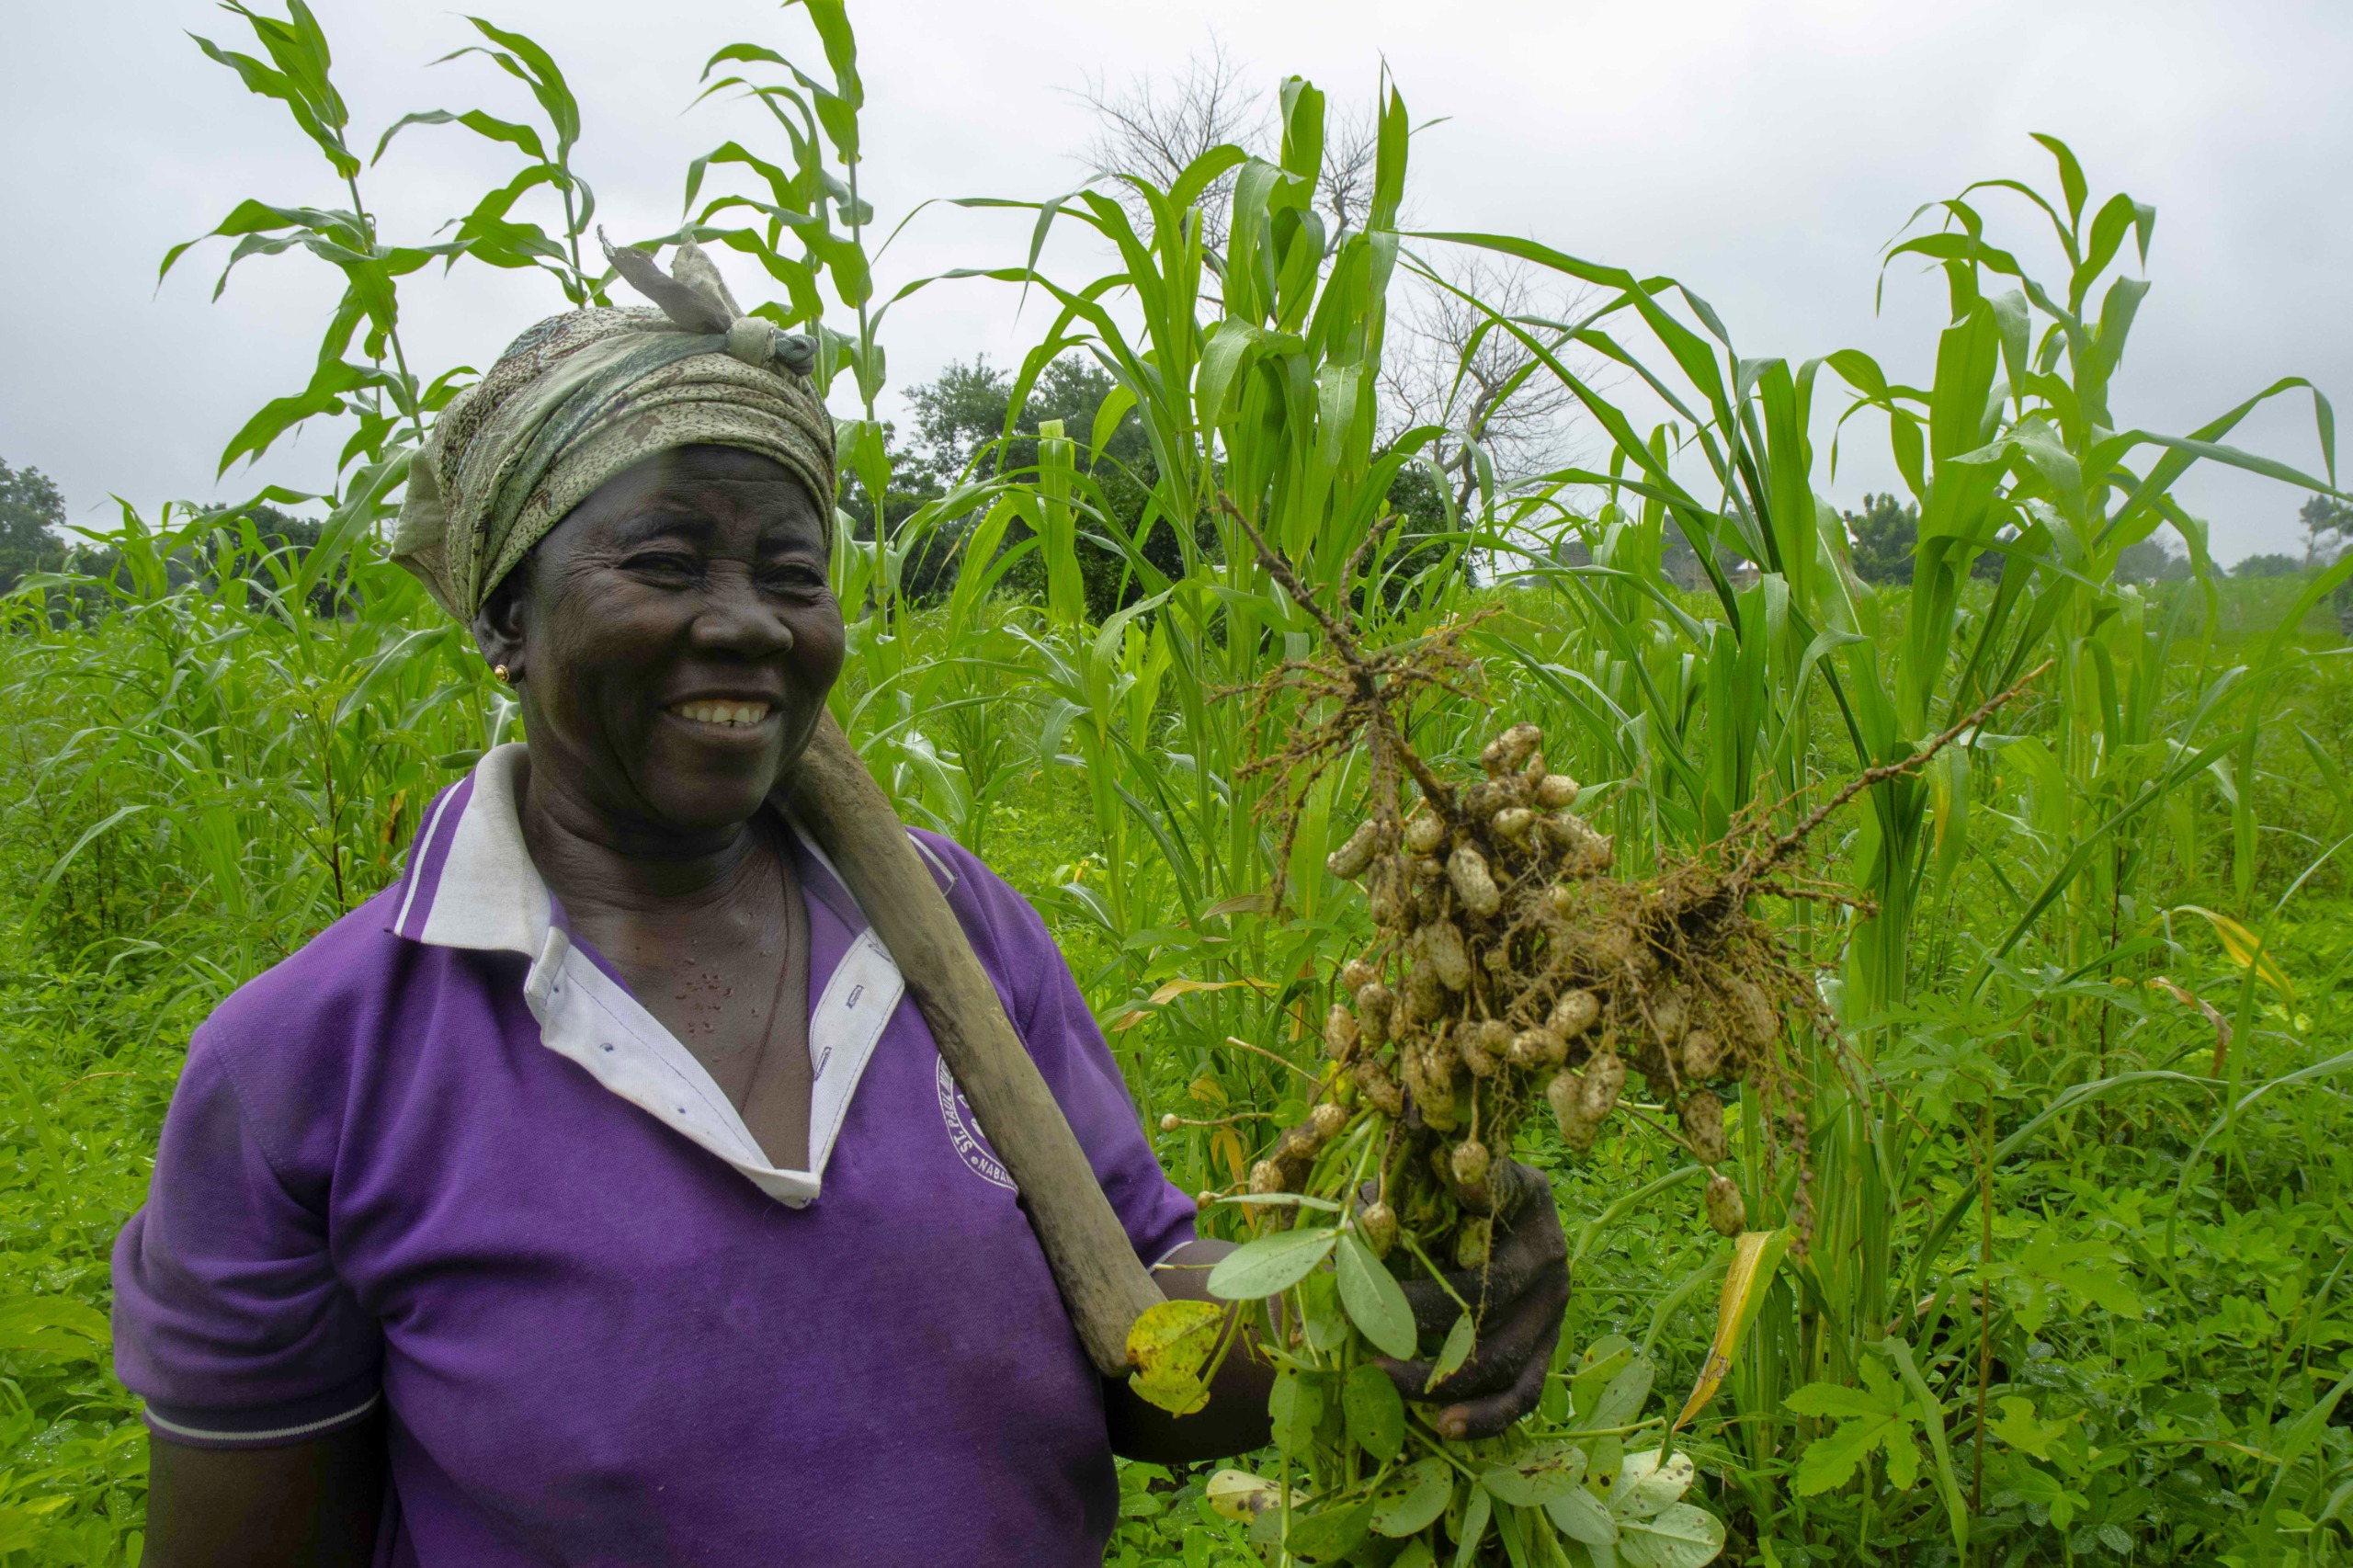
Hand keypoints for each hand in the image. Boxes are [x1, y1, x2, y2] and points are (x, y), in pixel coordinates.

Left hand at [1370, 1160, 1569, 1439]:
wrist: (1490, 1203)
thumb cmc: (1447, 1183)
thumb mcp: (1431, 1171)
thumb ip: (1408, 1189)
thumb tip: (1370, 1223)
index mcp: (1525, 1199)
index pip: (1480, 1236)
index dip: (1426, 1272)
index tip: (1372, 1277)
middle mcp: (1548, 1256)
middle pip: (1487, 1310)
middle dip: (1417, 1327)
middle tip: (1359, 1334)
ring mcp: (1551, 1307)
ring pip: (1504, 1362)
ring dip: (1440, 1381)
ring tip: (1382, 1381)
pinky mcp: (1545, 1346)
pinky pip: (1523, 1392)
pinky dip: (1486, 1415)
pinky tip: (1444, 1427)